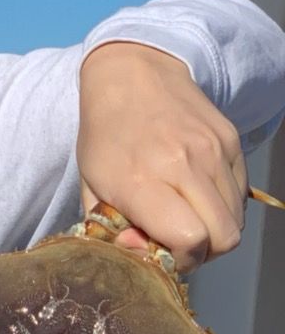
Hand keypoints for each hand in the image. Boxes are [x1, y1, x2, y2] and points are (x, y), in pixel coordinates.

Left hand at [77, 41, 247, 272]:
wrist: (134, 73)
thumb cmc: (106, 135)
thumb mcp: (92, 185)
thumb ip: (112, 230)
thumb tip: (144, 259)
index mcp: (141, 180)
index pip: (189, 240)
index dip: (178, 259)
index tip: (157, 249)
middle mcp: (184, 164)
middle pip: (223, 238)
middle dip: (201, 253)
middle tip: (175, 242)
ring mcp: (213, 151)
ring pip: (237, 220)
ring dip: (213, 231)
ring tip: (184, 218)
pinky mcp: (231, 141)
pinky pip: (241, 195)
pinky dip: (223, 207)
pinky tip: (196, 196)